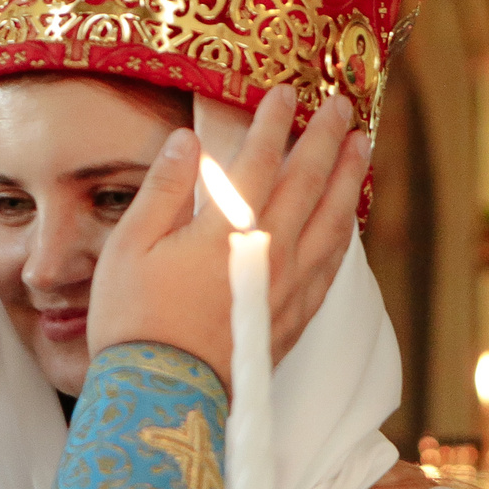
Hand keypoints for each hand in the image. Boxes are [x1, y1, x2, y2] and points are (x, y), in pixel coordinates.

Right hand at [85, 86, 369, 385]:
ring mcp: (287, 287)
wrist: (161, 396)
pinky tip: (348, 223)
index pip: (260, 160)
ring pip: (333, 222)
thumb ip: (163, 189)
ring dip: (348, 180)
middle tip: (342, 106)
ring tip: (360, 150)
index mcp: (227, 228)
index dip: (274, 122)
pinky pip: (331, 268)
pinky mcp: (292, 319)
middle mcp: (269, 252)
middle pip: (308, 184)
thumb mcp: (129, 247)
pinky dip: (344, 235)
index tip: (285, 92)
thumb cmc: (134, 321)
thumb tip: (187, 141)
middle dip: (325, 139)